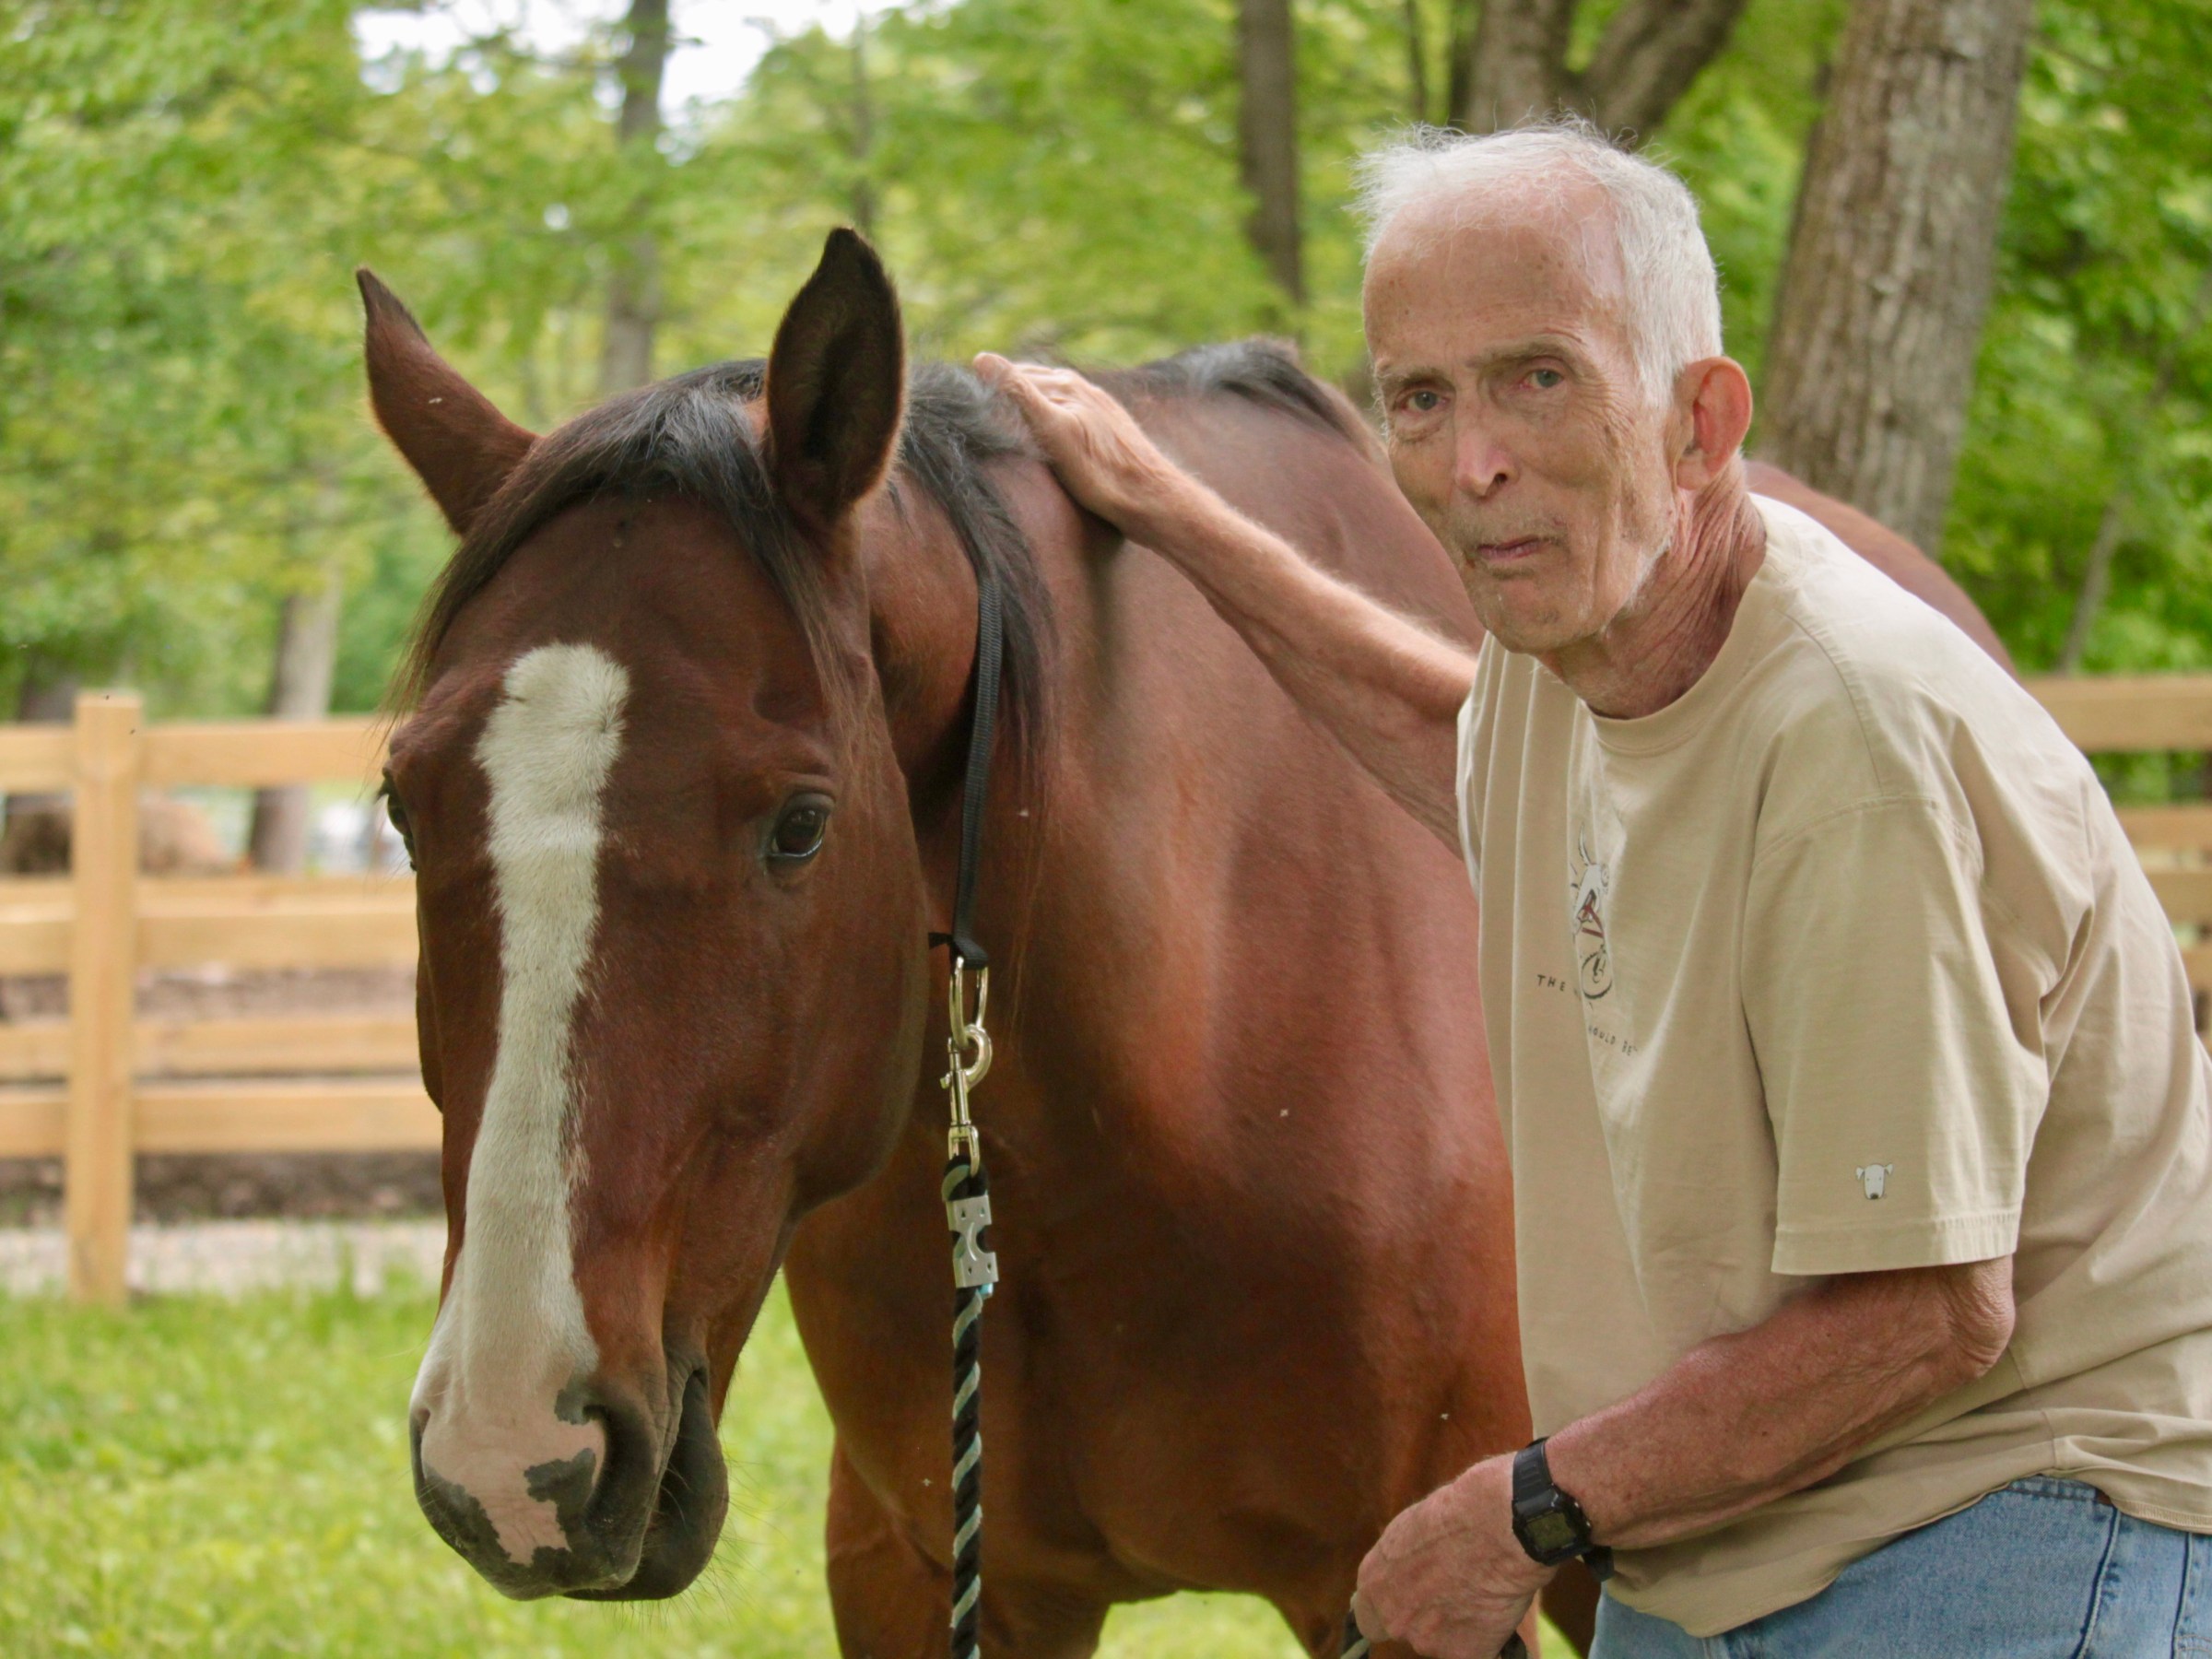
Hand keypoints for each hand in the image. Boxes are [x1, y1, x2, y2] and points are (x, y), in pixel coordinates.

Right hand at [972, 352, 1197, 539]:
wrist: (1153, 499)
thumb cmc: (1101, 472)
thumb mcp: (1053, 430)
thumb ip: (1019, 393)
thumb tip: (981, 358)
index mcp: (1067, 384)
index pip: (1013, 376)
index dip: (987, 389)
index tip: (962, 405)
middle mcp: (1084, 390)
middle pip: (1033, 385)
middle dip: (1006, 394)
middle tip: (975, 413)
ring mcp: (1099, 410)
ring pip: (1052, 402)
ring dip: (1028, 409)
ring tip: (1006, 425)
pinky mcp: (1109, 432)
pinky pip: (1070, 419)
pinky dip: (1050, 425)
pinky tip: (1048, 442)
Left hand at [1351, 1455, 1551, 1657]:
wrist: (1495, 1527)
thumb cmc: (1455, 1518)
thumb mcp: (1408, 1533)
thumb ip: (1399, 1567)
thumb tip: (1406, 1575)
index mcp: (1374, 1585)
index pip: (1369, 1619)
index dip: (1392, 1610)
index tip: (1409, 1603)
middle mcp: (1393, 1618)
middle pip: (1407, 1630)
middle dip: (1426, 1618)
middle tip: (1455, 1591)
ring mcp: (1427, 1641)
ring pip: (1442, 1640)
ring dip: (1457, 1624)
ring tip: (1478, 1588)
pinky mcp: (1462, 1654)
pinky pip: (1475, 1649)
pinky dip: (1485, 1635)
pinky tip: (1493, 1604)